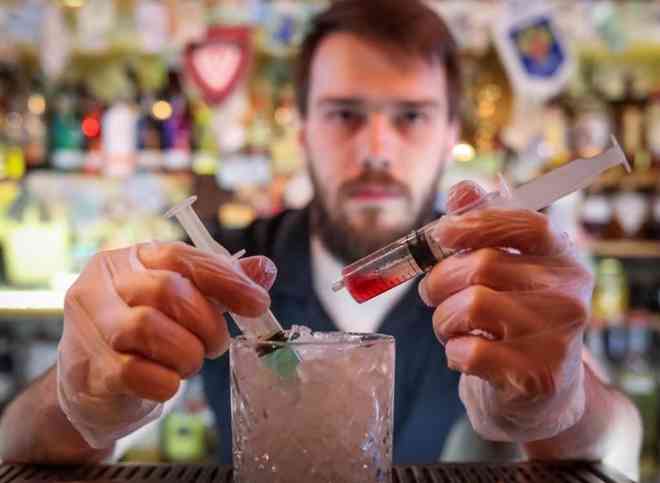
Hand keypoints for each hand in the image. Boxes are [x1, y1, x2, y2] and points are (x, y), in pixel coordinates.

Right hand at [57, 241, 275, 447]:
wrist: (94, 385)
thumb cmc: (146, 334)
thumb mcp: (184, 301)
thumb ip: (221, 283)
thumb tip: (266, 269)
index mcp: (130, 258)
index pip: (181, 256)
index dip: (226, 279)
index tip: (259, 303)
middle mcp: (103, 284)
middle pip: (167, 290)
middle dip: (207, 322)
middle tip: (218, 344)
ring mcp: (89, 326)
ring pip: (148, 327)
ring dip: (186, 352)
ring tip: (192, 362)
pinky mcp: (88, 368)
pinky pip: (134, 373)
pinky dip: (165, 382)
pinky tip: (169, 382)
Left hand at [419, 181, 593, 440]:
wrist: (538, 392)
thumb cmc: (511, 321)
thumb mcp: (504, 271)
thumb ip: (484, 228)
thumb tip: (461, 191)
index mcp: (561, 258)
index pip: (524, 223)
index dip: (475, 224)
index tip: (441, 234)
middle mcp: (568, 294)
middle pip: (481, 266)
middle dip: (439, 281)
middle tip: (432, 296)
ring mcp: (557, 337)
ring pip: (469, 306)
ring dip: (443, 319)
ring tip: (451, 327)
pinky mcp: (537, 376)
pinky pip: (469, 350)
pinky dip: (452, 352)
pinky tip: (464, 354)